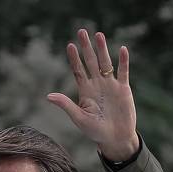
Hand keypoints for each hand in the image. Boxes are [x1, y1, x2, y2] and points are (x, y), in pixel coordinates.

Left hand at [47, 29, 138, 161]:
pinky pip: (123, 72)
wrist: (115, 139)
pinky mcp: (123, 89)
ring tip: (98, 34)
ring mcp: (110, 85)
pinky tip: (122, 49)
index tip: (69, 45)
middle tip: (81, 31)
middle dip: (86, 47)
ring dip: (102, 49)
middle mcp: (97, 85)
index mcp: (85, 91)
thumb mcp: (79, 118)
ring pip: (106, 63)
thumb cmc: (95, 131)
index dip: (74, 58)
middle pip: (90, 62)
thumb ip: (66, 105)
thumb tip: (49, 96)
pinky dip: (123, 61)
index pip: (78, 71)